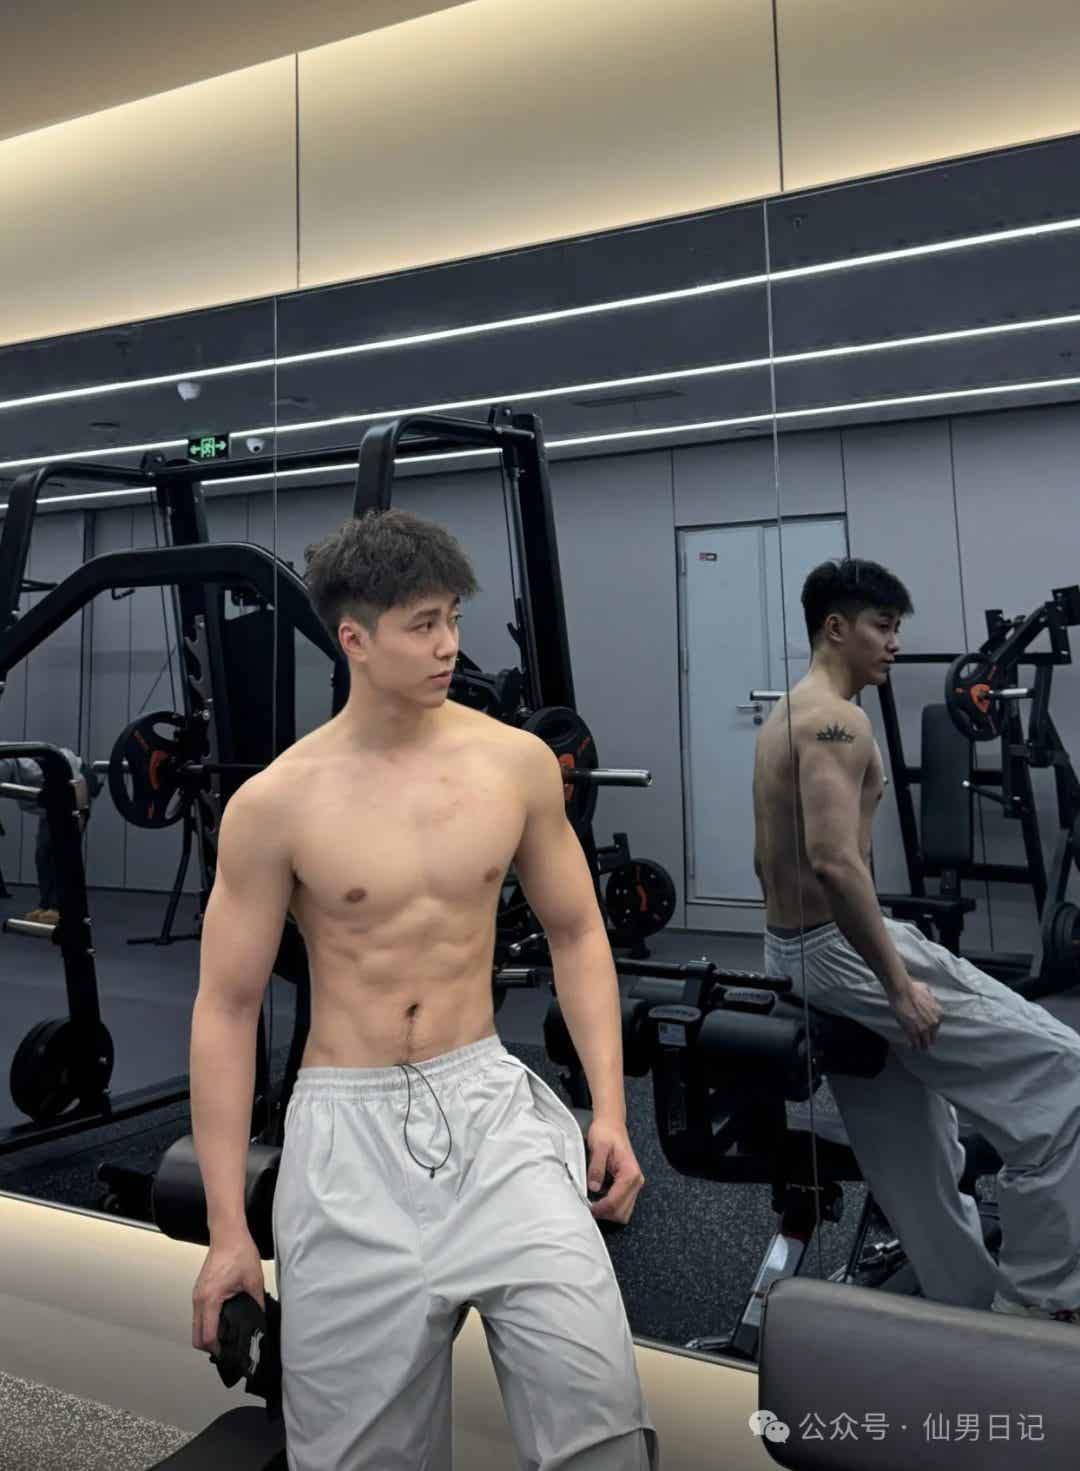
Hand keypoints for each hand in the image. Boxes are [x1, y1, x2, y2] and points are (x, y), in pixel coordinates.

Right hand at [192, 1233, 264, 1355]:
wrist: (228, 1234)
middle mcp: (199, 1299)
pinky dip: (206, 1323)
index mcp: (211, 1299)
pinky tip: (222, 1321)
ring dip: (207, 1335)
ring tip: (226, 1337)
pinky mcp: (199, 1290)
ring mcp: (197, 1294)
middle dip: (210, 1346)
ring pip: (196, 1326)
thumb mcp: (254, 1280)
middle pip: (196, 1336)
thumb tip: (261, 1320)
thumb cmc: (238, 1252)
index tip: (228, 1354)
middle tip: (227, 1349)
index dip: (217, 1349)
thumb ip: (257, 1304)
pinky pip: (198, 1315)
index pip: (207, 1335)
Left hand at [584, 1118, 644, 1224]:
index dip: (600, 1209)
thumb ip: (597, 1168)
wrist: (611, 1124)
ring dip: (608, 1212)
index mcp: (630, 1173)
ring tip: (592, 1203)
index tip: (587, 1208)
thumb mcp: (598, 1147)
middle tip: (588, 1208)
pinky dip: (610, 1206)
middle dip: (605, 1214)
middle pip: (622, 1212)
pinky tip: (598, 1198)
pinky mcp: (628, 1185)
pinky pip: (621, 1204)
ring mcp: (634, 1184)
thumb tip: (593, 1187)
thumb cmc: (606, 1132)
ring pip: (623, 1212)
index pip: (616, 1202)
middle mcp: (636, 1181)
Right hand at [890, 977, 941, 1051]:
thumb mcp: (928, 992)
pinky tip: (912, 1048)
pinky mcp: (913, 1032)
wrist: (903, 991)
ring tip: (917, 1048)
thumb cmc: (913, 989)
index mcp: (939, 1014)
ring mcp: (924, 1029)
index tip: (926, 1034)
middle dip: (927, 1041)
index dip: (930, 1032)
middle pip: (932, 1038)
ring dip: (921, 1046)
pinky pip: (915, 1044)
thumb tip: (928, 997)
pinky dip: (914, 1047)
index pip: (936, 1029)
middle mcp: (934, 1023)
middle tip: (922, 1043)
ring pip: (925, 1043)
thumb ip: (931, 998)